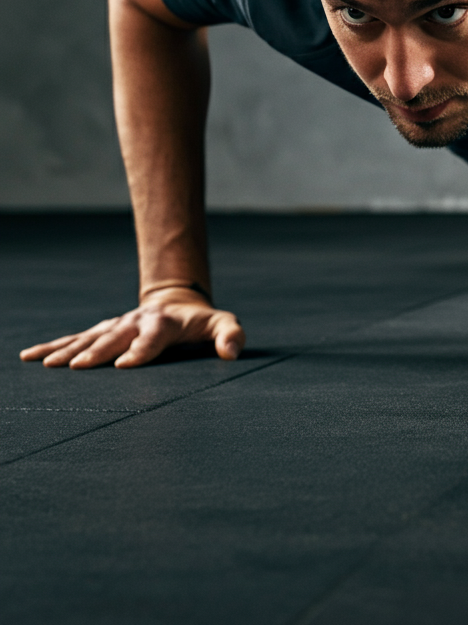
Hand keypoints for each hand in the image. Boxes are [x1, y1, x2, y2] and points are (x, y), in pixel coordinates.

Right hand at [19, 287, 245, 368]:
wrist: (178, 303)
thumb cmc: (202, 323)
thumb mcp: (223, 324)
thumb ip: (231, 336)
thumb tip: (232, 353)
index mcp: (165, 323)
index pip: (154, 337)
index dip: (142, 349)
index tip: (127, 364)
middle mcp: (136, 321)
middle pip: (116, 337)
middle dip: (98, 351)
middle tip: (79, 368)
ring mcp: (117, 325)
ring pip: (91, 337)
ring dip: (70, 350)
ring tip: (47, 365)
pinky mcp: (104, 329)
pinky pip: (76, 337)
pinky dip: (54, 346)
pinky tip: (31, 356)